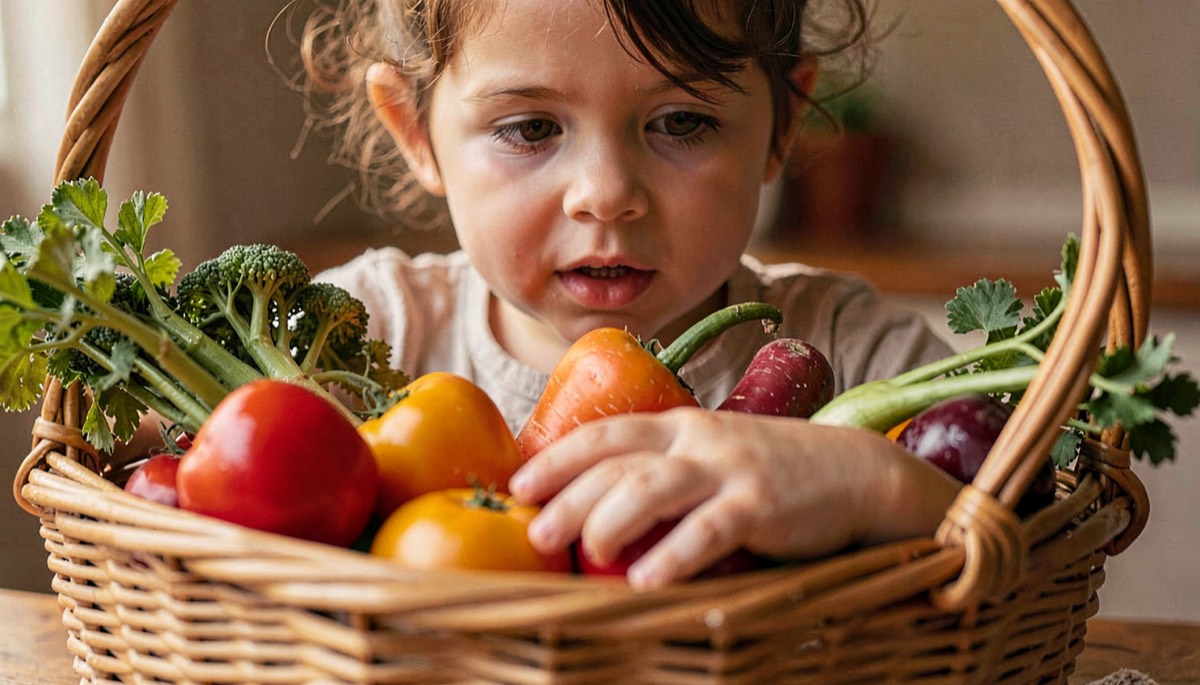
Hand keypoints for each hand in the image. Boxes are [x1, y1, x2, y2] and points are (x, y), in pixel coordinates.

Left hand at [509, 407, 959, 588]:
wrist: (854, 472)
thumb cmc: (771, 471)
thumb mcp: (713, 455)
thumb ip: (667, 470)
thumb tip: (602, 504)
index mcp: (680, 425)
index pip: (606, 432)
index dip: (558, 456)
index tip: (520, 484)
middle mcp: (698, 441)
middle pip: (618, 462)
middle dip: (570, 497)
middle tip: (536, 532)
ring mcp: (730, 470)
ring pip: (654, 487)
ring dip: (612, 521)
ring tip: (589, 554)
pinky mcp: (761, 504)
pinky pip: (709, 529)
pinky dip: (674, 555)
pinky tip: (646, 579)